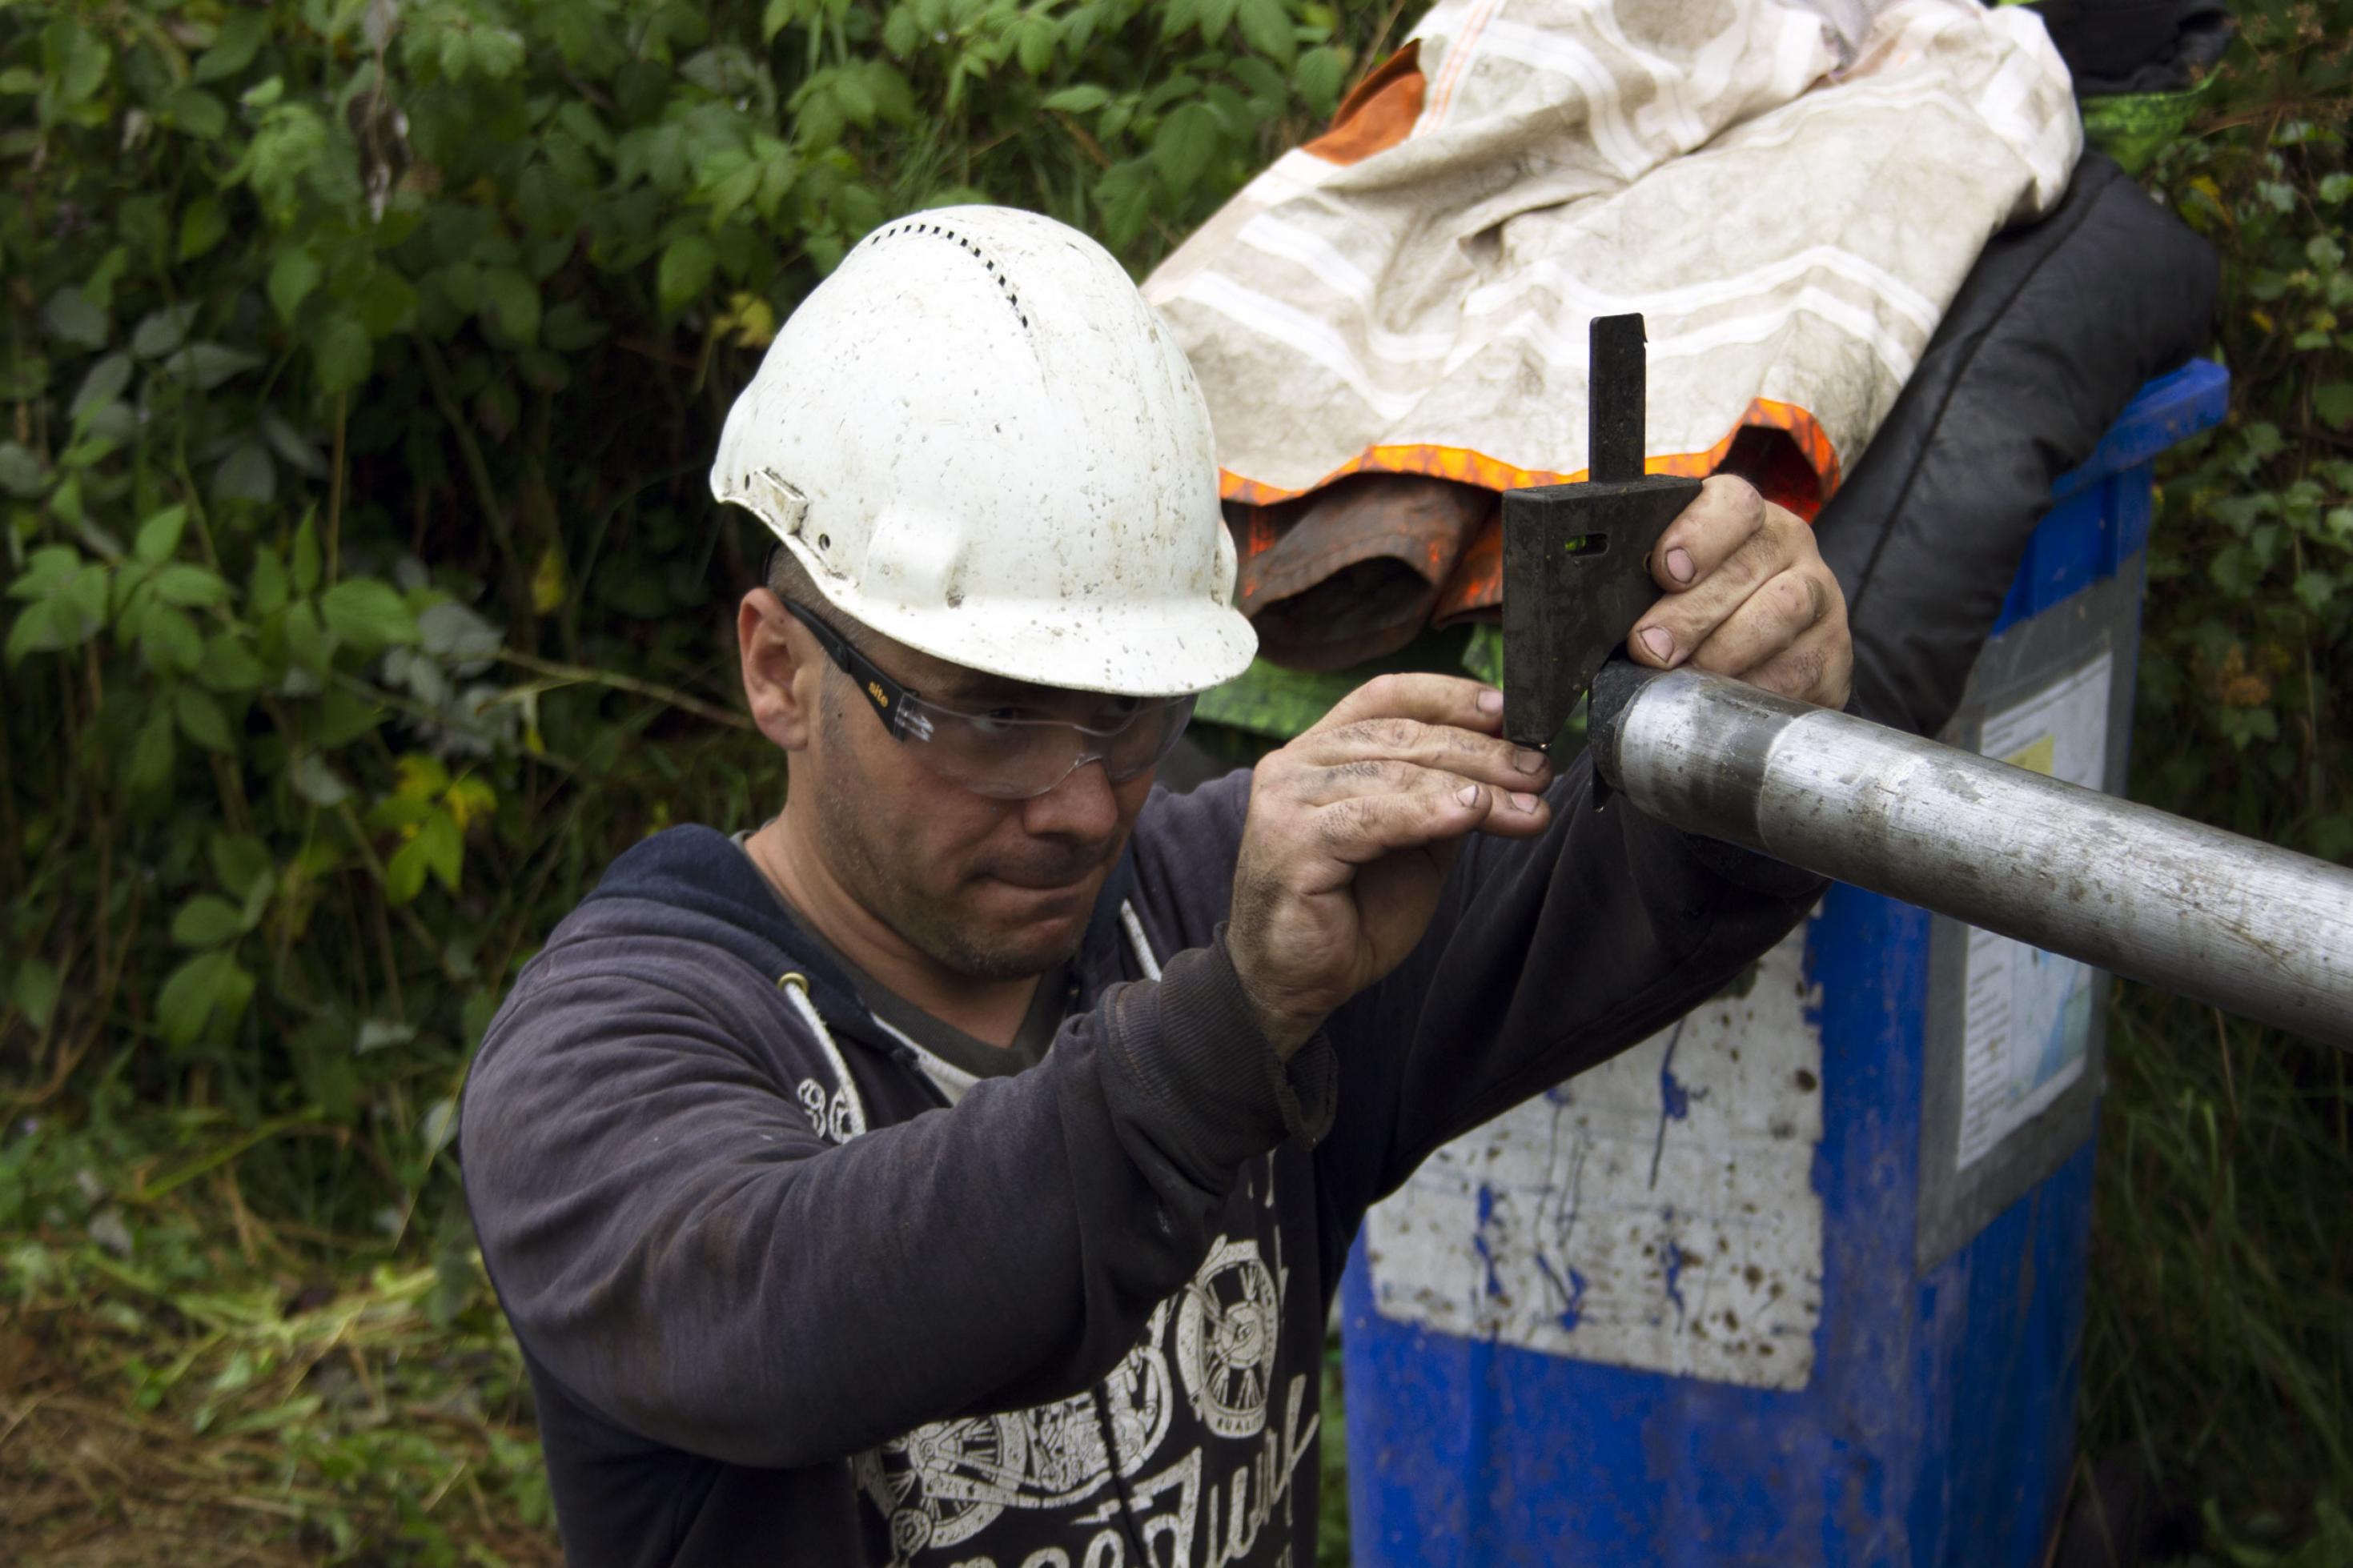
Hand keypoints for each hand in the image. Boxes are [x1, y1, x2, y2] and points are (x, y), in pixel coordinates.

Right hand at [1227, 675, 1552, 1055]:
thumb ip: (1444, 798)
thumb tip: (1510, 762)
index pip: (1386, 697)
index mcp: (1321, 753)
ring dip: (1471, 787)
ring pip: (1393, 774)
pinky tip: (1472, 814)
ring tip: (1524, 805)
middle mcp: (1295, 764)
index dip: (1449, 696)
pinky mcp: (1290, 842)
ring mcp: (1287, 800)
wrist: (1296, 984)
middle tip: (1537, 770)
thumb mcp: (1415, 845)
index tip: (1509, 710)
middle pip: (1400, 735)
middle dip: (1480, 751)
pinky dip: (1427, 813)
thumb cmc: (1351, 915)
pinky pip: (1372, 818)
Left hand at [1628, 476, 1851, 707]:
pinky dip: (1755, 688)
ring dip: (1724, 650)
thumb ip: (1644, 584)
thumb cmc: (1702, 607)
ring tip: (1687, 675)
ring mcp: (1821, 596)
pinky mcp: (1834, 651)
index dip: (1698, 535)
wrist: (1772, 651)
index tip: (1665, 571)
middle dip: (1690, 614)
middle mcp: (1790, 546)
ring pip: (1782, 613)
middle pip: (1749, 568)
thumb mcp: (1670, 582)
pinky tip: (1726, 697)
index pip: (1733, 504)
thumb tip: (1605, 614)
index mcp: (1745, 518)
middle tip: (1650, 648)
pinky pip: (1799, 670)